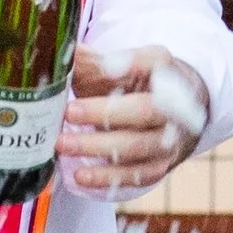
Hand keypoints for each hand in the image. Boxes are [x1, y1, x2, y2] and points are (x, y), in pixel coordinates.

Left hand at [59, 45, 206, 196]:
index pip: (155, 62)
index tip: (102, 65)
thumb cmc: (137, 87)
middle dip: (104, 112)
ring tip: (62, 144)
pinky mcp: (161, 166)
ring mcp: (170, 139)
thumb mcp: (120, 68)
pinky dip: (106, 177)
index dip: (130, 63)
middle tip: (68, 112)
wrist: (173, 118)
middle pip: (145, 110)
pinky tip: (80, 175)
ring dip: (96, 147)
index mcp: (165, 71)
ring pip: (136, 146)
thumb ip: (90, 61)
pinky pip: (136, 175)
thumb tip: (57, 55)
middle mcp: (175, 105)